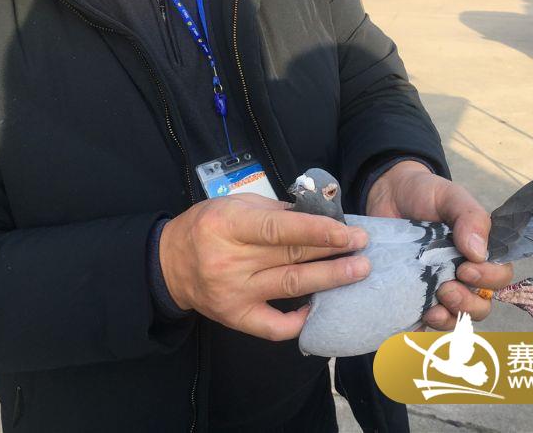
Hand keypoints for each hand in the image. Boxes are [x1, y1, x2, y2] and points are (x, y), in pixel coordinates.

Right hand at [159, 194, 369, 340]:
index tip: (348, 233)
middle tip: (363, 247)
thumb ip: (275, 212)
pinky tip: (318, 308)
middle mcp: (230, 261)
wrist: (169, 264)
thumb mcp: (235, 205)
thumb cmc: (206, 227)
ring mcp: (233, 293)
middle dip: (333, 252)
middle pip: (292, 257)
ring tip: (358, 270)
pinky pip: (273, 327)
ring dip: (330, 279)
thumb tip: (319, 217)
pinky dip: (299, 321)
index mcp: (228, 225)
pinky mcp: (234, 317)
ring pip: (291, 286)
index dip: (318, 231)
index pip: (280, 228)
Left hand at [366, 161, 512, 329]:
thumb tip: (480, 253)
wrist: (387, 194)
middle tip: (446, 288)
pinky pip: (423, 322)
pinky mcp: (414, 295)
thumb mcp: (450, 196)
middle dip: (468, 304)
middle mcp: (463, 275)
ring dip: (449, 319)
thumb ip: (470, 217)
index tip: (466, 269)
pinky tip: (416, 318)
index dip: (489, 279)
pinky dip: (422, 325)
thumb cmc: (425, 193)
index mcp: (479, 253)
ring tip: (431, 308)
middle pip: (480, 306)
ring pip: (456, 319)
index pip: (500, 277)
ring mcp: (438, 287)